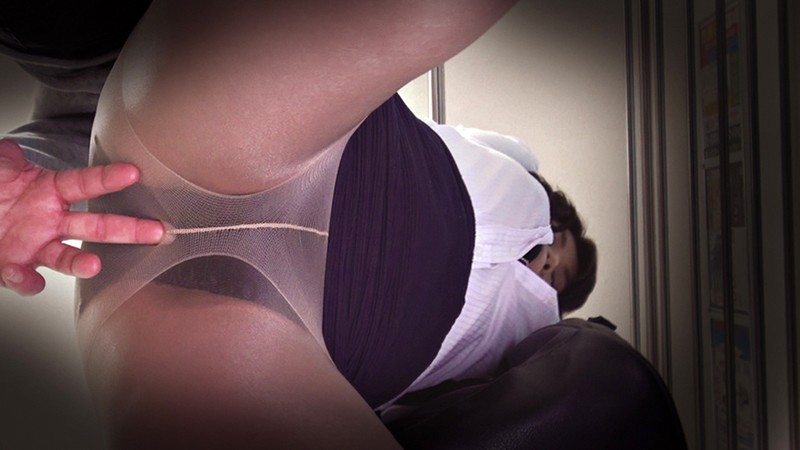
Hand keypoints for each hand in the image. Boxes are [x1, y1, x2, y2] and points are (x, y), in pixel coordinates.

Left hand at [0, 139, 163, 295]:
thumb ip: (5, 160)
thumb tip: (12, 152)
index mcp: (50, 190)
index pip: (86, 183)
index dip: (109, 178)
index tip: (133, 172)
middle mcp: (51, 221)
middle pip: (96, 225)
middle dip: (129, 229)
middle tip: (158, 231)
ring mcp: (37, 247)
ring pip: (67, 258)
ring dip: (82, 263)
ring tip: (94, 266)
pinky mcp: (16, 268)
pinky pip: (27, 280)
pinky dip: (27, 281)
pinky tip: (25, 276)